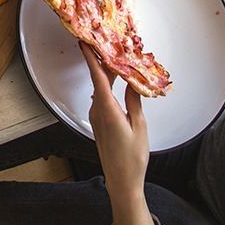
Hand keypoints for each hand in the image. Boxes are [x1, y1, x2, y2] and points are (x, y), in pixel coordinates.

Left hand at [82, 42, 149, 199]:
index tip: (85, 43)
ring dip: (108, 75)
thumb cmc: (132, 158)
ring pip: (101, 89)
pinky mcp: (99, 122)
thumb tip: (132, 82)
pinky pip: (102, 98)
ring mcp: (97, 117)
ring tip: (117, 60)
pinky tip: (118, 83)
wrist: (122, 180)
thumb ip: (134, 101)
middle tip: (109, 45)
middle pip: (99, 80)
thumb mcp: (139, 126)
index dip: (90, 59)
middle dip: (103, 62)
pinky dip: (109, 88)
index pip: (97, 78)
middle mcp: (98, 111)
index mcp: (107, 110)